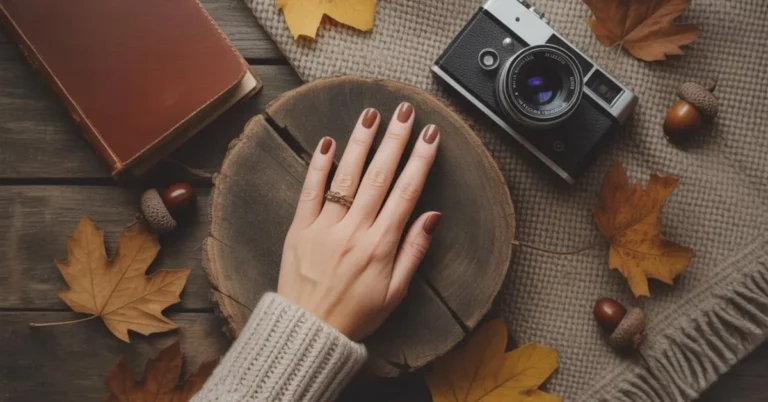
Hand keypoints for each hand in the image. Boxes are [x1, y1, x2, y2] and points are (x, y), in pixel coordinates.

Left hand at [277, 103, 440, 340]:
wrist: (308, 332)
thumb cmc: (355, 315)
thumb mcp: (395, 293)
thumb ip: (414, 252)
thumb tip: (431, 217)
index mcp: (381, 247)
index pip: (406, 194)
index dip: (420, 162)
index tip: (431, 136)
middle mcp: (354, 232)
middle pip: (379, 177)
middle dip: (394, 141)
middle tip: (404, 112)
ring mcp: (324, 228)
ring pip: (346, 178)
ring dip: (360, 143)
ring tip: (371, 115)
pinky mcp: (300, 229)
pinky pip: (310, 191)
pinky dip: (319, 166)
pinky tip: (328, 142)